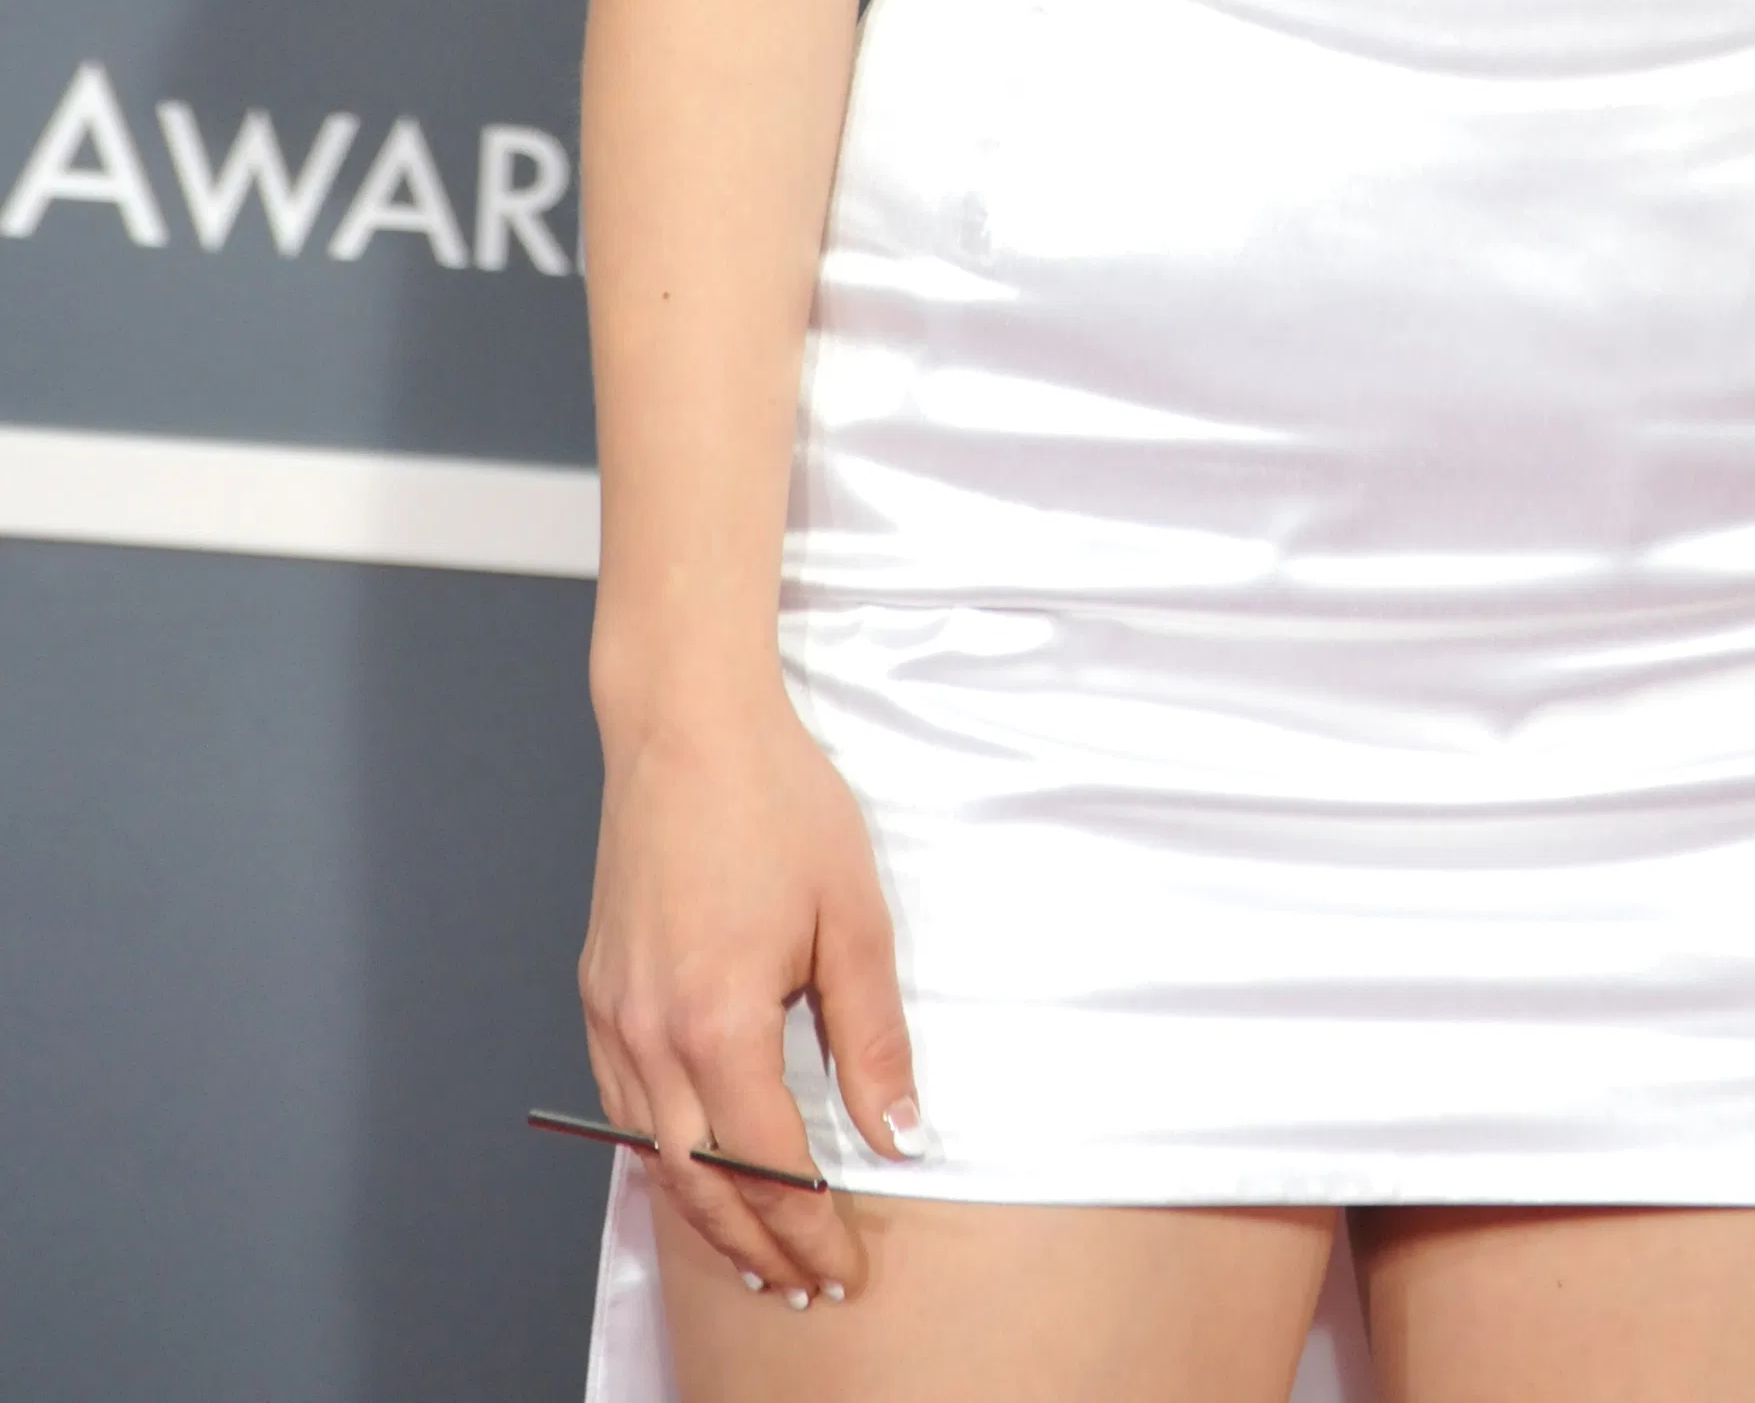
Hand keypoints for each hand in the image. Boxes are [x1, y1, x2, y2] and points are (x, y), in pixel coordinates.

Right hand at [579, 681, 922, 1304]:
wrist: (685, 723)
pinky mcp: (597, 992)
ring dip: (706, 1216)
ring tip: (758, 1256)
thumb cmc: (776, 802)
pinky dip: (664, 1159)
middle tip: (807, 1288)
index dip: (811, 1228)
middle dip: (756, 1251)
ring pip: (652, 1158)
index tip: (847, 1265)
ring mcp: (612, 1017)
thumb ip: (873, 1039)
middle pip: (699, 1186)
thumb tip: (901, 1135)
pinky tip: (699, 1168)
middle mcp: (649, 1036)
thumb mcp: (854, 918)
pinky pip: (624, 1108)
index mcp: (718, 1024)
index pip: (769, 1169)